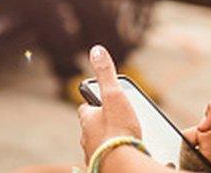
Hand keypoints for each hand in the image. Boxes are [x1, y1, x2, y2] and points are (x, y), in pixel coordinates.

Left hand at [77, 45, 140, 162]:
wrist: (122, 167)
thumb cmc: (117, 131)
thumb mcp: (114, 96)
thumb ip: (106, 74)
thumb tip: (96, 49)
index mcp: (87, 120)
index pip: (86, 108)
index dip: (94, 104)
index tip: (101, 101)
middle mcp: (86, 138)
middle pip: (93, 127)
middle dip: (102, 124)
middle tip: (116, 121)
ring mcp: (94, 155)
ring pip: (99, 144)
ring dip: (108, 141)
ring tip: (122, 140)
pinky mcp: (103, 168)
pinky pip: (107, 160)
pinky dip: (114, 156)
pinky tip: (124, 155)